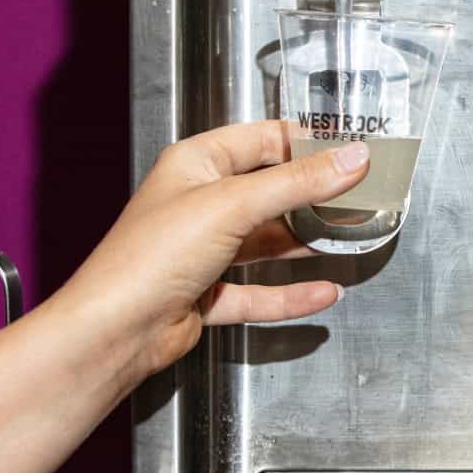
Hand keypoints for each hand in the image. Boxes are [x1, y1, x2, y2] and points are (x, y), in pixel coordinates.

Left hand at [60, 121, 369, 379]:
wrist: (114, 332)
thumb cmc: (149, 257)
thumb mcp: (234, 206)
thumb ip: (298, 183)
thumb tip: (351, 159)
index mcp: (196, 165)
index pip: (263, 140)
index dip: (307, 143)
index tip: (350, 149)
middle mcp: (199, 203)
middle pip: (269, 192)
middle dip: (313, 196)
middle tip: (358, 194)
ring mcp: (203, 251)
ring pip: (266, 242)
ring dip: (305, 243)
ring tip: (348, 238)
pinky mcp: (206, 294)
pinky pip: (259, 291)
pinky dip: (291, 294)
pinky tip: (322, 292)